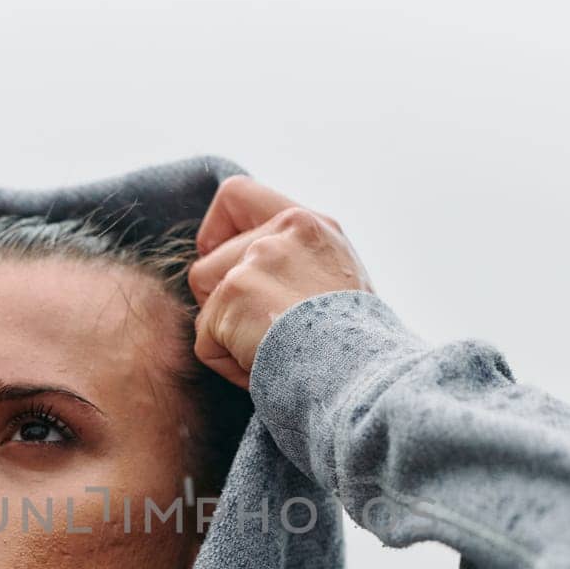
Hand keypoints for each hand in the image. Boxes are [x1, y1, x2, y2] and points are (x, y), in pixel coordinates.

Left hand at [187, 175, 374, 389]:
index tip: (218, 258)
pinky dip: (228, 363)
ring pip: (205, 302)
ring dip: (226, 336)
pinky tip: (264, 368)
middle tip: (260, 335)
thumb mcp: (340, 286)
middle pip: (210, 262)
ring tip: (270, 353)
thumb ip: (298, 267)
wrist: (364, 374)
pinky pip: (207, 340)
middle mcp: (284, 231)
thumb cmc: (356, 349)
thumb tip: (258, 283)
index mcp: (311, 226)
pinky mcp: (235, 292)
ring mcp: (258, 258)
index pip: (237, 195)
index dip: (216, 231)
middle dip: (220, 305)